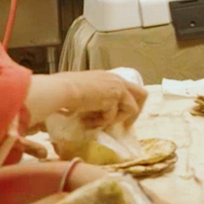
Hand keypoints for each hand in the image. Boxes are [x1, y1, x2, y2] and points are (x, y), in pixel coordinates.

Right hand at [29, 71, 147, 128]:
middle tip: (126, 126)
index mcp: (109, 77)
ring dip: (114, 119)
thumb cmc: (64, 88)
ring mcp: (117, 89)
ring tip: (96, 123)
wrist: (61, 90)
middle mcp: (117, 80)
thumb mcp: (84, 88)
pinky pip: (113, 117)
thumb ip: (94, 95)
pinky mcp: (113, 99)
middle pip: (142, 94)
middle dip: (136, 111)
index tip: (120, 116)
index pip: (128, 88)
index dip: (126, 103)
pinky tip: (87, 122)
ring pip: (131, 108)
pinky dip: (101, 123)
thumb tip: (93, 108)